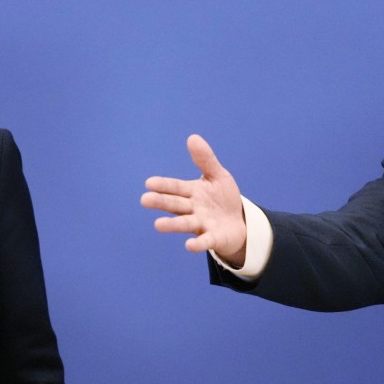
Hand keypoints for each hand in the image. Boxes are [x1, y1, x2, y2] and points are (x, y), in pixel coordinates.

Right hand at [141, 134, 246, 266]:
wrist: (238, 223)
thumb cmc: (223, 198)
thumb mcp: (217, 176)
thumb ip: (205, 159)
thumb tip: (192, 137)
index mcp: (192, 193)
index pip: (176, 187)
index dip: (164, 185)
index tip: (149, 183)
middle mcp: (193, 209)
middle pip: (176, 205)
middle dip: (161, 202)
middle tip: (144, 200)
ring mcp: (202, 224)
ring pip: (185, 223)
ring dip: (172, 225)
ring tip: (158, 225)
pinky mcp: (213, 238)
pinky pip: (205, 241)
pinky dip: (198, 243)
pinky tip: (189, 246)